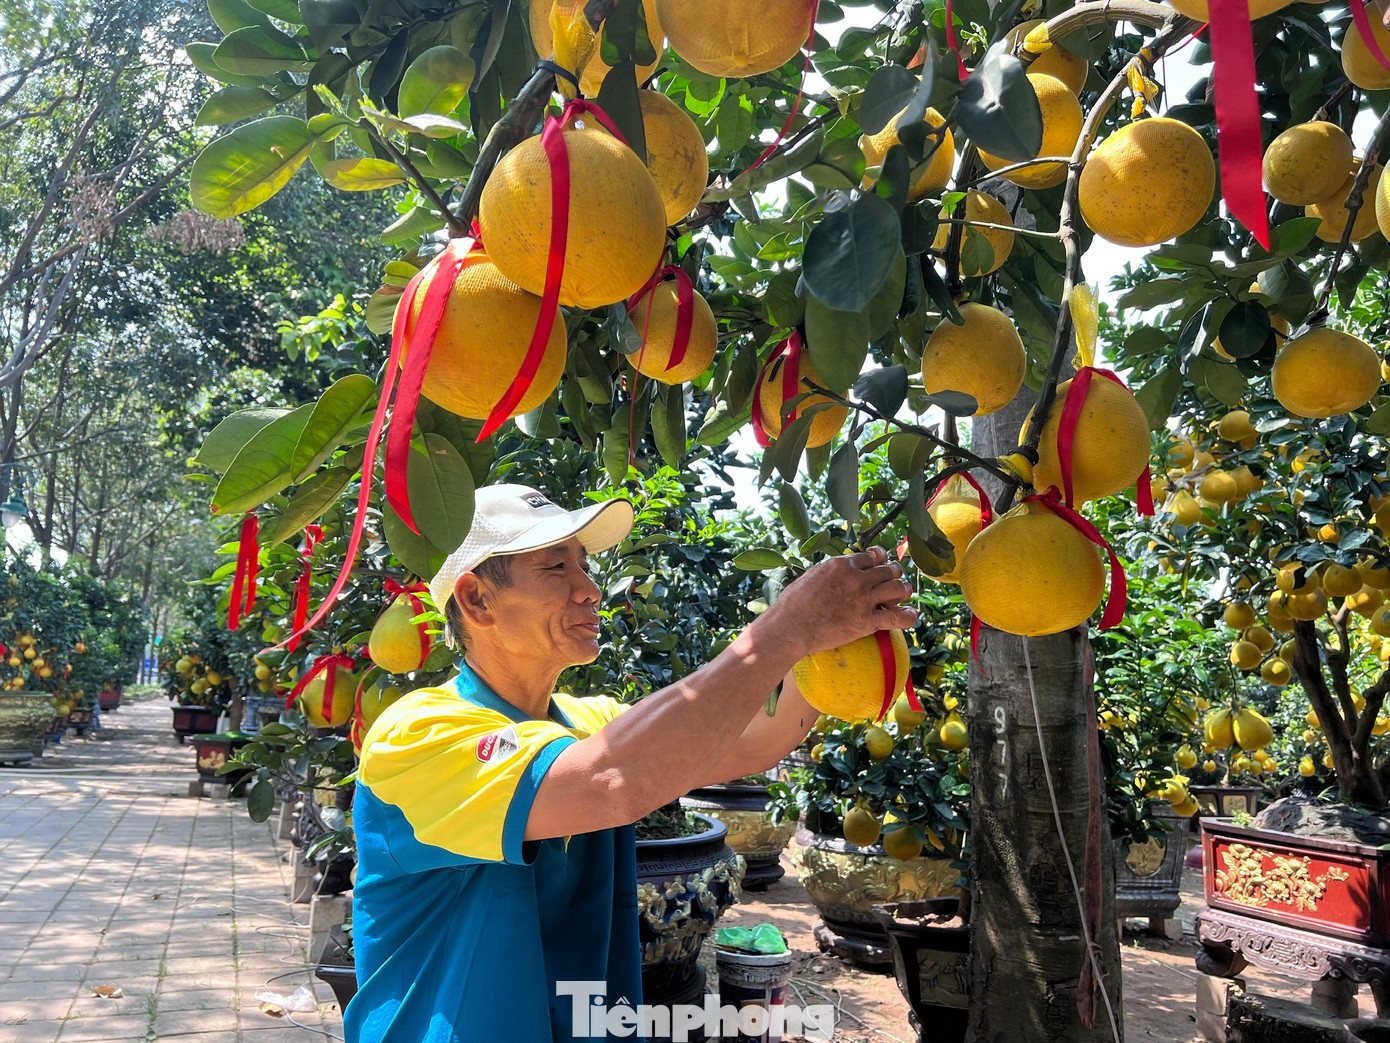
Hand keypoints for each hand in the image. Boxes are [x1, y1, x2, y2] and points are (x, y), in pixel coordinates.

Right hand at [767, 546, 916, 657]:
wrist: (791, 628)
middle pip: (889, 570)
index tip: (879, 565)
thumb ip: (832, 571)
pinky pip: (898, 617)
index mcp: (842, 564)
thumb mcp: (812, 575)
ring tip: (902, 594)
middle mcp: (857, 578)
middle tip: (893, 580)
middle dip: (894, 573)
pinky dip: (909, 615)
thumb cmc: (793, 603)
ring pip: (898, 588)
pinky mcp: (867, 621)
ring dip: (903, 590)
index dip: (878, 560)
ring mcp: (864, 600)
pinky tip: (910, 614)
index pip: (872, 556)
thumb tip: (840, 570)